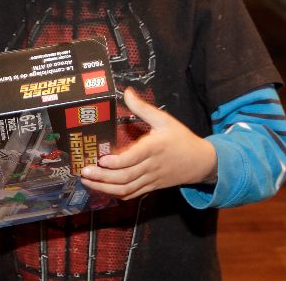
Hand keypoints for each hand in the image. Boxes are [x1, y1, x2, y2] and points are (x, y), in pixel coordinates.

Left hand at [80, 88, 215, 200]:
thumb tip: (126, 91)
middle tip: (84, 171)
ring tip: (87, 181)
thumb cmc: (180, 138)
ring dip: (105, 188)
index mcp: (154, 148)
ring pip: (126, 189)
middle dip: (103, 177)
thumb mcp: (164, 119)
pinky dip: (116, 194)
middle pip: (125, 177)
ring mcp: (150, 179)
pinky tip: (102, 189)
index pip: (132, 158)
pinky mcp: (151, 187)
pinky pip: (132, 194)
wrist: (200, 162)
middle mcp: (151, 166)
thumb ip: (143, 108)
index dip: (116, 161)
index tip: (101, 158)